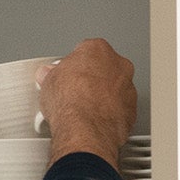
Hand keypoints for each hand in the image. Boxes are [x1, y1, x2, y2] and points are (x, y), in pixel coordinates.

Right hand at [38, 40, 136, 164]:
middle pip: (103, 68)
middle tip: (73, 93)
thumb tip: (48, 76)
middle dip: (90, 79)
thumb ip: (52, 74)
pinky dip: (109, 113)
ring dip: (101, 97)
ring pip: (114, 89)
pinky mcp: (131, 110)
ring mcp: (128, 88)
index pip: (84, 52)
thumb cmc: (71, 102)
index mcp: (97, 50)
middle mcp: (118, 65)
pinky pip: (119, 108)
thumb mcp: (48, 82)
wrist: (84, 129)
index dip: (72, 66)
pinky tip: (93, 120)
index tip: (64, 76)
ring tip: (82, 110)